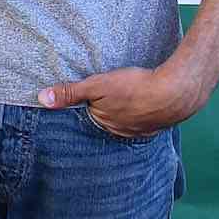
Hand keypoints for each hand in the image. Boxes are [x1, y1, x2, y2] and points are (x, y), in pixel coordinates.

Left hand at [38, 63, 205, 138]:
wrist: (176, 92)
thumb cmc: (135, 88)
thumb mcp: (98, 85)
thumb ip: (71, 92)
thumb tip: (42, 99)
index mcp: (103, 125)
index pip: (86, 117)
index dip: (83, 108)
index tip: (80, 101)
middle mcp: (120, 133)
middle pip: (104, 120)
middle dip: (101, 111)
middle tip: (102, 98)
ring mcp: (139, 130)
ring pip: (123, 121)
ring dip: (121, 112)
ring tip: (120, 99)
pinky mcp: (155, 123)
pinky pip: (141, 120)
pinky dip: (138, 112)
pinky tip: (140, 102)